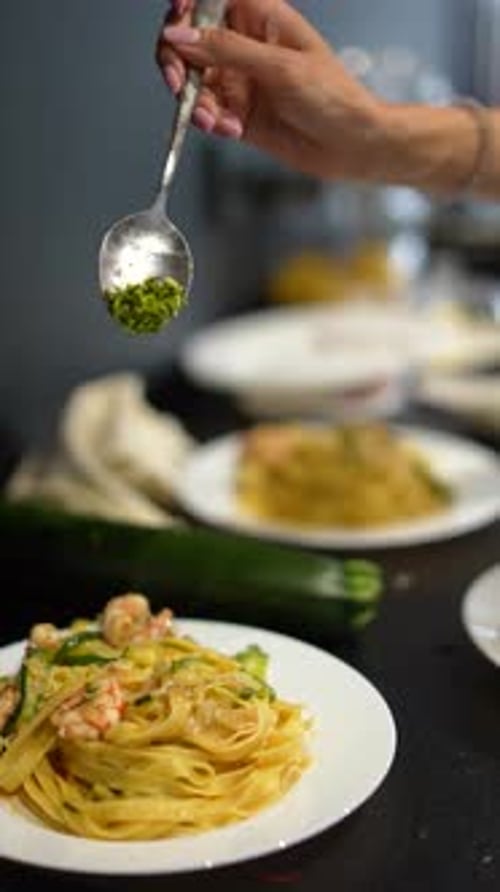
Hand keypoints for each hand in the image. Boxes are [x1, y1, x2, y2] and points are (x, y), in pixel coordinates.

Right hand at [156, 0, 386, 181]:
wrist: (351, 146)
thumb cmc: (334, 98)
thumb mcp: (279, 67)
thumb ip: (226, 50)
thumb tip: (180, 36)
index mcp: (260, 16)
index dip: (185, 9)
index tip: (176, 30)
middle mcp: (245, 45)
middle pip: (189, 41)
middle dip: (178, 62)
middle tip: (178, 84)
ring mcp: (240, 80)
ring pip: (193, 82)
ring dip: (195, 102)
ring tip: (214, 119)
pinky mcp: (238, 114)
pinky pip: (208, 113)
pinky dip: (212, 123)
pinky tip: (229, 129)